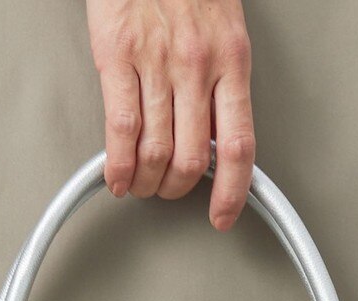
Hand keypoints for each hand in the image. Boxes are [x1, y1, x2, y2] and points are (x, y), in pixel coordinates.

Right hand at [85, 0, 255, 229]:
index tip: (223, 216)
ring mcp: (157, 62)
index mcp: (232, 60)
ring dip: (147, 183)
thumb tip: (217, 135)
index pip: (240, 145)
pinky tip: (116, 176)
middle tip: (168, 191)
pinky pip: (120, 130)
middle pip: (194, 159)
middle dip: (178, 189)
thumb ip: (221, 82)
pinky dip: (118, 165)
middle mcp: (198, 65)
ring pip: (157, 151)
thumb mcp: (224, 28)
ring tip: (140, 186)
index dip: (233, 192)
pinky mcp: (117, 56)